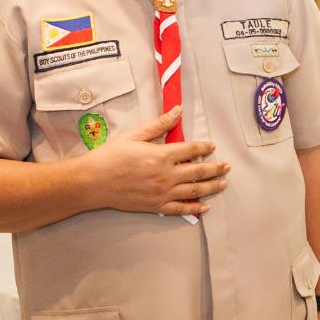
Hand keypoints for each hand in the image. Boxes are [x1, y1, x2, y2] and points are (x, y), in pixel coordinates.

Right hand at [88, 106, 228, 217]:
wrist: (92, 182)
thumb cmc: (111, 156)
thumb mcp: (134, 135)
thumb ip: (159, 124)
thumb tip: (177, 110)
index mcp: (162, 155)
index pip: (191, 149)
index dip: (204, 147)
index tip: (212, 146)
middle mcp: (166, 175)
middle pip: (199, 171)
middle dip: (216, 168)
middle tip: (226, 166)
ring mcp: (163, 193)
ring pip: (194, 190)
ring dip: (212, 187)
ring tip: (223, 184)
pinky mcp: (156, 206)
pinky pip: (181, 209)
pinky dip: (195, 208)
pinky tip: (205, 207)